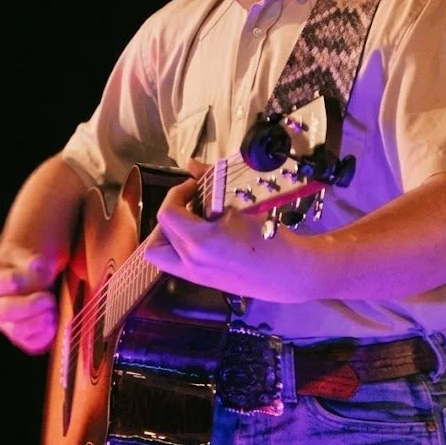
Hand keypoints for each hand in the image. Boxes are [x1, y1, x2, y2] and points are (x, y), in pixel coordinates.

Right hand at [0, 245, 58, 353]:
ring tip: (52, 310)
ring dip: (41, 321)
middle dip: (34, 304)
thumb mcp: (33, 250)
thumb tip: (37, 266)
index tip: (45, 272)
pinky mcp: (22, 337)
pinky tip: (54, 323)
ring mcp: (5, 324)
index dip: (33, 279)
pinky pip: (31, 345)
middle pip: (9, 311)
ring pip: (18, 331)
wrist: (37, 270)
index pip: (12, 281)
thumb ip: (35, 260)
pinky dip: (45, 336)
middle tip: (49, 298)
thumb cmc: (33, 259)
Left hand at [144, 172, 300, 302]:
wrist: (288, 274)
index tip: (194, 187)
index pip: (167, 213)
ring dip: (165, 233)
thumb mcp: (242, 205)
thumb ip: (212, 182)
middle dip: (170, 211)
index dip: (176, 193)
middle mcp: (191, 261)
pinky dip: (176, 245)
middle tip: (190, 203)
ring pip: (157, 253)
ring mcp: (193, 275)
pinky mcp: (199, 281)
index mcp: (202, 241)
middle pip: (159, 233)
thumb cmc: (270, 238)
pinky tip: (199, 235)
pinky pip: (172, 262)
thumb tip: (192, 163)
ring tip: (188, 222)